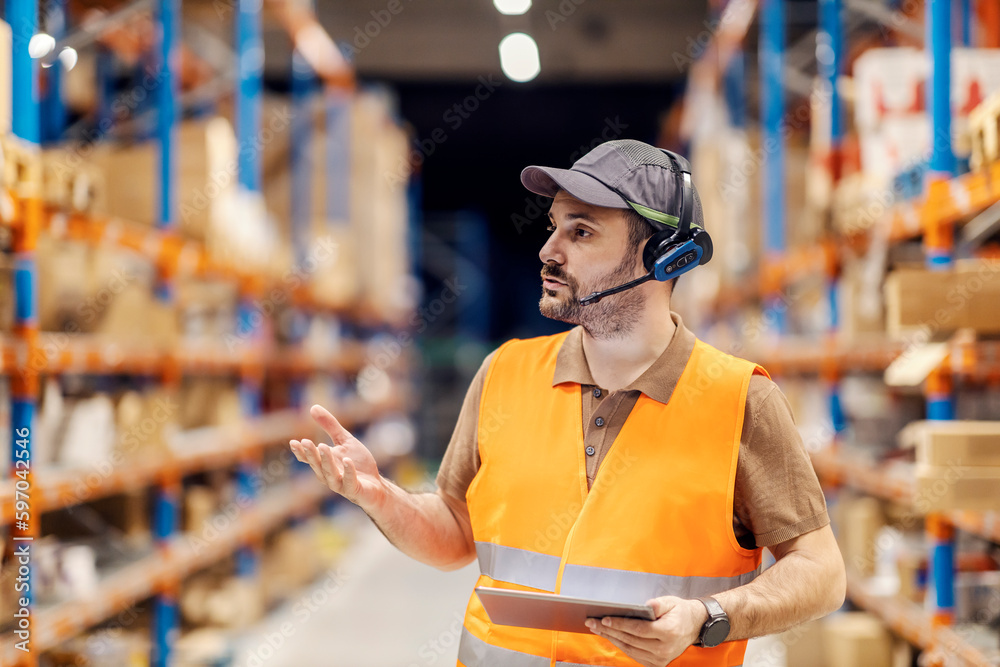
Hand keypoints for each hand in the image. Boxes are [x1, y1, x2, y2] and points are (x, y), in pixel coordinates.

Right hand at [289, 404, 385, 510]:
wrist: (375, 484)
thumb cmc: (357, 463)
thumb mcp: (344, 440)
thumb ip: (330, 426)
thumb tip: (313, 407)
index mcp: (324, 463)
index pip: (309, 458)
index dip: (301, 451)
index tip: (294, 442)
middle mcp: (329, 475)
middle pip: (317, 465)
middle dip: (311, 454)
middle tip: (305, 441)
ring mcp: (341, 484)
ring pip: (330, 474)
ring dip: (326, 461)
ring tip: (323, 446)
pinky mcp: (354, 490)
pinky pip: (349, 482)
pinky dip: (348, 472)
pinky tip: (347, 461)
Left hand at [585, 597, 707, 666]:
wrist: (693, 627)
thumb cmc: (679, 612)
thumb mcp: (670, 602)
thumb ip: (658, 604)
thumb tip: (646, 606)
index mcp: (669, 632)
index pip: (639, 629)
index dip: (620, 624)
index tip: (604, 619)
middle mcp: (664, 648)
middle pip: (630, 640)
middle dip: (609, 630)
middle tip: (592, 622)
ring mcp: (660, 658)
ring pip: (629, 649)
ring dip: (611, 639)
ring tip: (597, 628)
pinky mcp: (657, 663)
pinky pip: (634, 655)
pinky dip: (621, 645)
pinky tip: (611, 637)